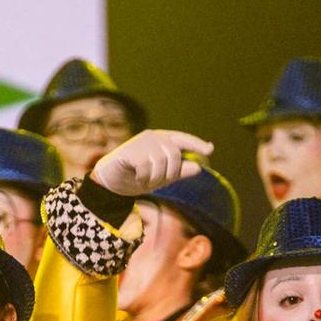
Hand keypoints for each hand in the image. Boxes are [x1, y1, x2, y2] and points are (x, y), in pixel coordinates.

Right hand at [90, 130, 213, 196]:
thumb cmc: (137, 177)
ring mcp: (141, 142)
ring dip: (155, 178)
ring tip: (145, 181)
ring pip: (161, 162)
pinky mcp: (130, 150)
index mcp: (162, 140)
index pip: (183, 140)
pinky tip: (137, 178)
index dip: (197, 145)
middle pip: (174, 155)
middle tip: (158, 183)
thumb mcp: (161, 176)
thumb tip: (199, 168)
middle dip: (170, 174)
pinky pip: (146, 167)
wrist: (109, 181)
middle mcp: (153, 137)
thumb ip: (179, 171)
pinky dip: (144, 178)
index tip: (210, 150)